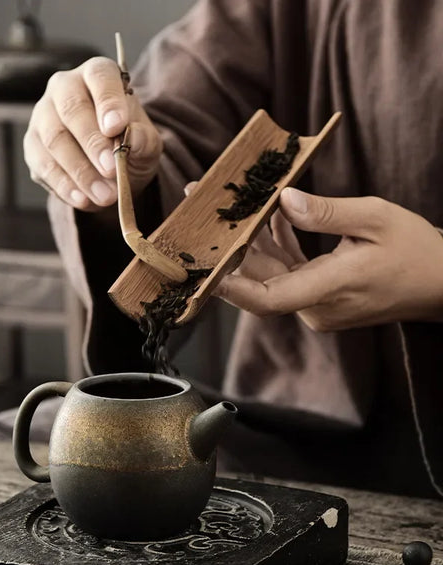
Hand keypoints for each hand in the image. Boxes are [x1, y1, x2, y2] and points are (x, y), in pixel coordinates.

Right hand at [23, 57, 161, 210]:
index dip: (107, 101)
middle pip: (72, 109)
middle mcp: (64, 88)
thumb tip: (134, 138)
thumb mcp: (147, 144)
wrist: (111, 168)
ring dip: (81, 171)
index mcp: (97, 76)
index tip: (116, 127)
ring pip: (55, 139)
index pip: (100, 77)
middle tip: (111, 169)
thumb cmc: (130, 144)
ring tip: (105, 195)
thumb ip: (143, 139)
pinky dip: (64, 185)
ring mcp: (43, 115)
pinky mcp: (32, 145)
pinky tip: (83, 199)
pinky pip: (43, 164)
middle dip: (92, 142)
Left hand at [212, 188, 442, 330]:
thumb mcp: (375, 219)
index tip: (205, 271)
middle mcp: (315, 306)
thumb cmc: (416, 252)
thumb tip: (283, 201)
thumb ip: (326, 212)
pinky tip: (271, 217)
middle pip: (260, 279)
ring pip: (271, 273)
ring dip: (251, 242)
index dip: (233, 288)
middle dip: (230, 248)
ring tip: (228, 209)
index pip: (269, 298)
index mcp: (330, 289)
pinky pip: (288, 270)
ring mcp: (315, 304)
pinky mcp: (318, 297)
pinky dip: (277, 244)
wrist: (442, 283)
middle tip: (203, 216)